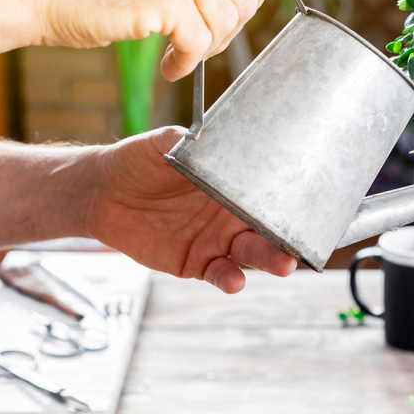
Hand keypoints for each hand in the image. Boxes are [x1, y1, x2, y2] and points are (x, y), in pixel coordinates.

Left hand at [81, 127, 296, 292]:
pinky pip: (219, 273)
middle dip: (289, 235)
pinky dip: (230, 279)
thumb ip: (191, 141)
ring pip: (251, 254)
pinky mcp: (195, 263)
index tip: (312, 201)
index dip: (291, 198)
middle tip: (305, 240)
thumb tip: (212, 132)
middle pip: (269, 227)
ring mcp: (216, 240)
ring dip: (270, 260)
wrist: (101, 191)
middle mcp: (231, 213)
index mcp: (232, 183)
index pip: (268, 192)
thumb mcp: (166, 143)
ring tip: (285, 264)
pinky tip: (236, 281)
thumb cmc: (138, 161)